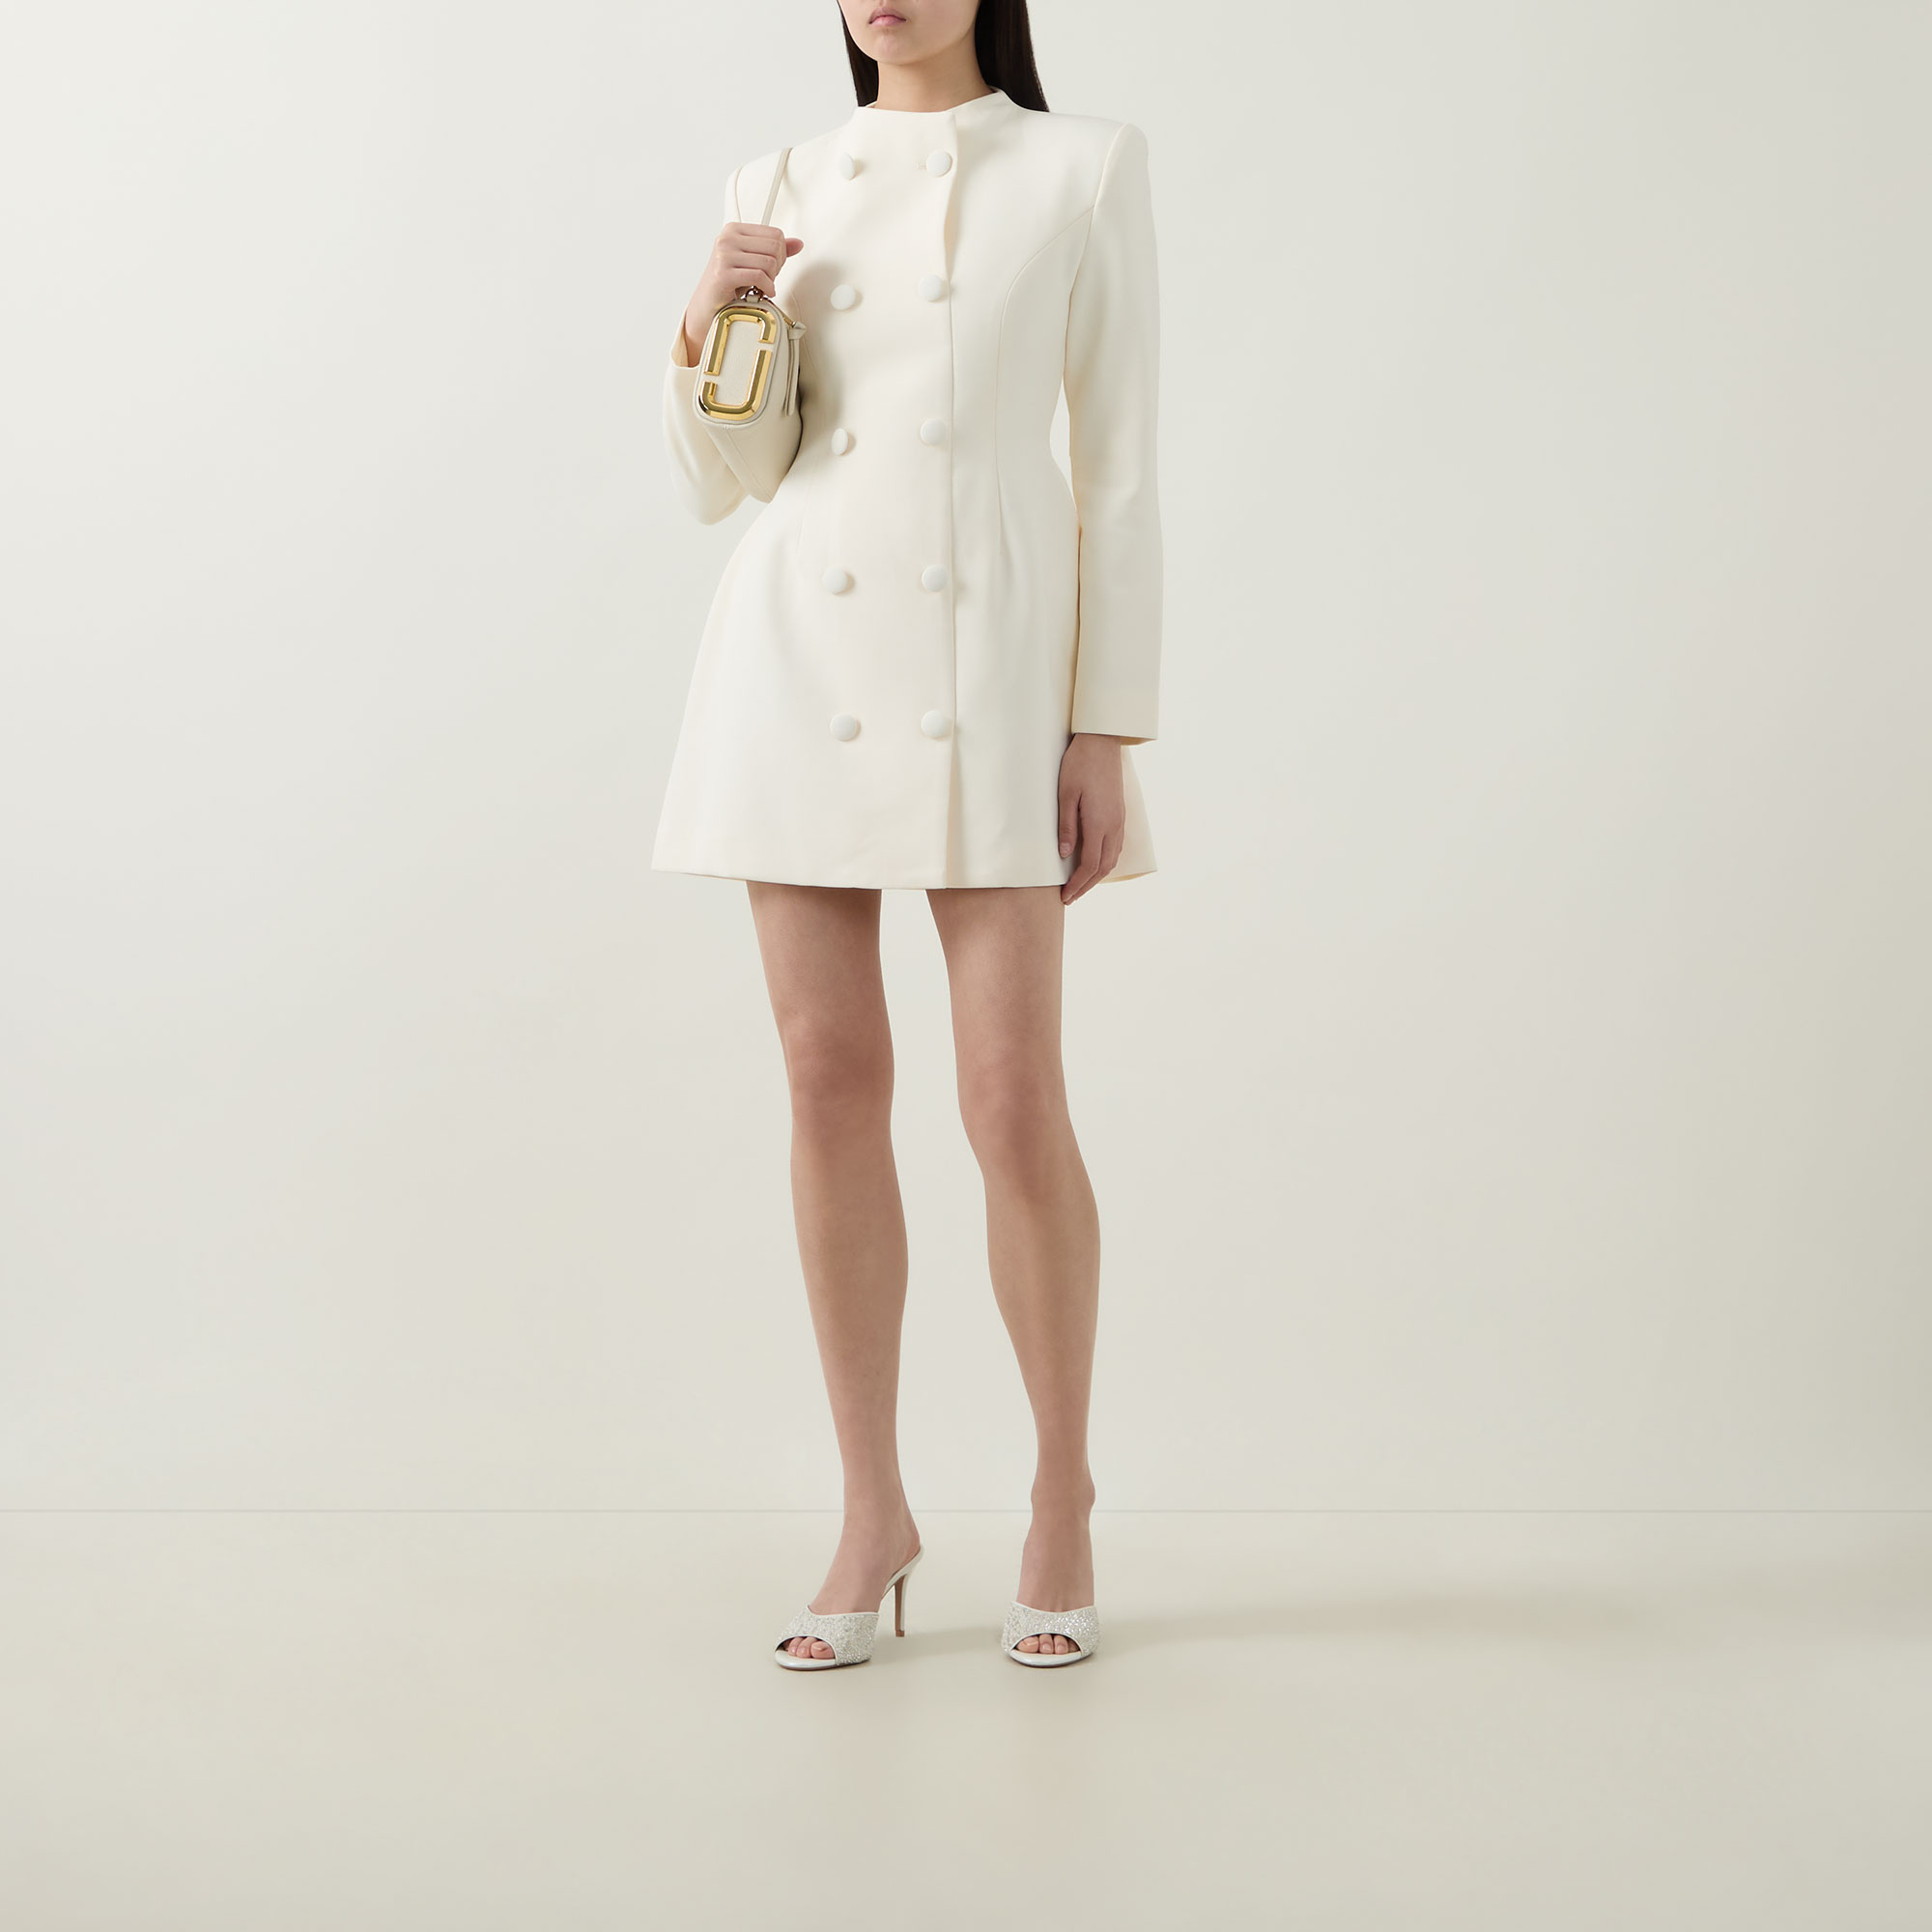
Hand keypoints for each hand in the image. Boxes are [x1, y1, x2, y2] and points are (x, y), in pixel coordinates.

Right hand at [682, 224, 802, 363]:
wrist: (708, 305)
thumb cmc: (729, 284)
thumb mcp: (753, 262)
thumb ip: (774, 251)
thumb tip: (797, 244)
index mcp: (734, 230)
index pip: (775, 234)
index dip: (781, 253)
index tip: (772, 267)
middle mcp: (727, 238)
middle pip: (774, 247)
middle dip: (777, 267)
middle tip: (768, 278)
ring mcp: (724, 255)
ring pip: (769, 262)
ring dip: (771, 279)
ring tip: (762, 285)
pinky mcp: (724, 273)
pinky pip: (759, 276)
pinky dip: (766, 288)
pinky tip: (762, 292)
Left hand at [1057, 733, 1127, 903]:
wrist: (1102, 742)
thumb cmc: (1079, 765)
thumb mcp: (1066, 795)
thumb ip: (1067, 826)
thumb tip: (1066, 855)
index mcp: (1099, 824)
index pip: (1089, 865)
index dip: (1077, 885)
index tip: (1065, 896)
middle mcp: (1113, 826)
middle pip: (1103, 867)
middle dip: (1086, 886)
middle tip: (1070, 898)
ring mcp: (1119, 820)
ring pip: (1112, 859)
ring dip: (1097, 876)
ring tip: (1080, 885)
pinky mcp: (1120, 814)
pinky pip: (1116, 847)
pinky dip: (1105, 862)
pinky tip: (1094, 863)